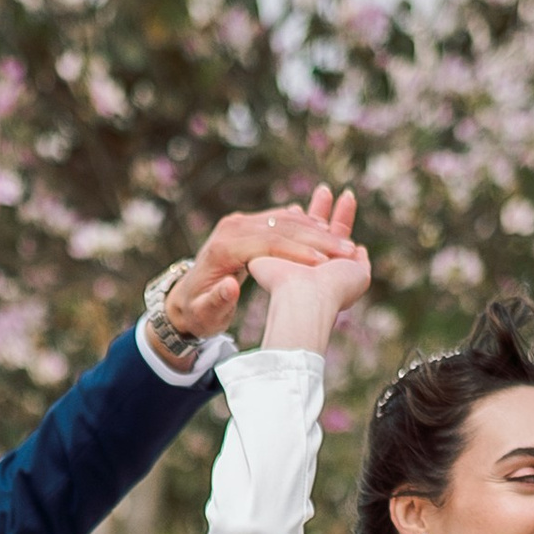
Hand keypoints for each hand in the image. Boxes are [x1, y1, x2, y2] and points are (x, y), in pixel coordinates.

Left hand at [161, 189, 361, 347]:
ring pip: (286, 219)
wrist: (186, 297)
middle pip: (282, 227)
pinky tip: (329, 233)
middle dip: (317, 239)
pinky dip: (306, 225)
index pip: (268, 243)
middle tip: (348, 251)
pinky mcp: (248, 223)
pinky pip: (282, 219)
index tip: (325, 265)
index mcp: (223, 248)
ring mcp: (240, 222)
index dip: (298, 253)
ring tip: (345, 243)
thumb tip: (231, 286)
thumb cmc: (198, 313)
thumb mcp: (205, 314)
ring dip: (317, 230)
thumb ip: (217, 301)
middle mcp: (232, 228)